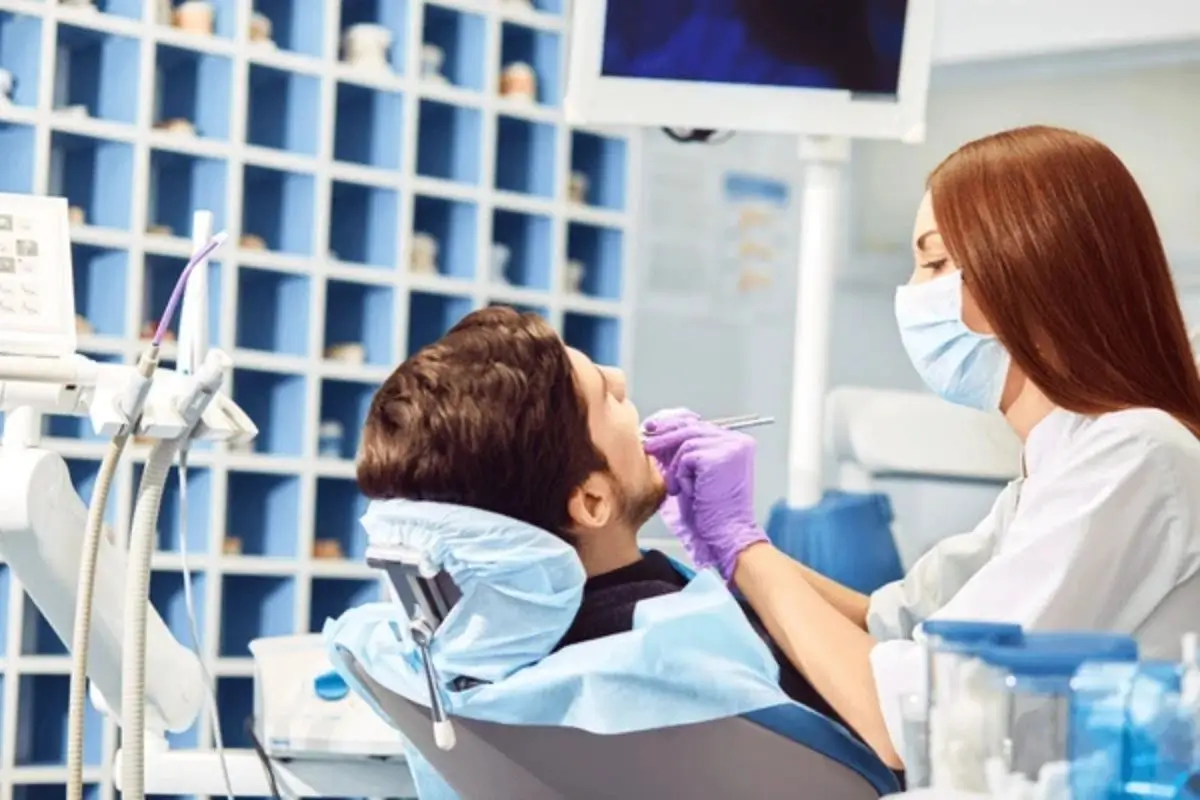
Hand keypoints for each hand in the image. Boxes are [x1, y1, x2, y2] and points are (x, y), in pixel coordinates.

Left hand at [643, 413, 767, 579]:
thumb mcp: (698, 475)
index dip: (673, 426)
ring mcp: (730, 447)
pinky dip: (681, 474)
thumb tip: (660, 432)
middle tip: (647, 442)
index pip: (700, 425)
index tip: (653, 428)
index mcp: (736, 444)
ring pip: (687, 442)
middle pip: (692, 427)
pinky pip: (687, 456)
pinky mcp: (719, 456)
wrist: (726, 533)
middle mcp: (737, 441)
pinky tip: (689, 491)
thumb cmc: (712, 511)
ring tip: (679, 488)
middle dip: (665, 436)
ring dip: (676, 467)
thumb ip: (688, 453)